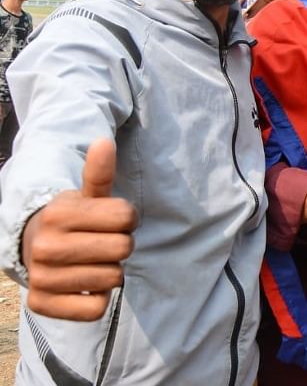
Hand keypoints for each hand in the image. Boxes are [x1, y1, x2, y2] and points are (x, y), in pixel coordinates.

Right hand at [22, 138, 137, 320]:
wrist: (34, 249)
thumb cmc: (73, 221)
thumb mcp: (87, 196)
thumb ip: (99, 173)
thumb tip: (104, 142)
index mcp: (58, 214)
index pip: (127, 218)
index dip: (127, 219)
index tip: (110, 221)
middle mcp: (45, 246)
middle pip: (123, 249)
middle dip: (121, 246)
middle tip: (101, 244)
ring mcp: (42, 277)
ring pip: (113, 279)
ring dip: (110, 273)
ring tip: (91, 263)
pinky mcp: (42, 305)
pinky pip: (95, 309)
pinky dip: (98, 300)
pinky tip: (84, 286)